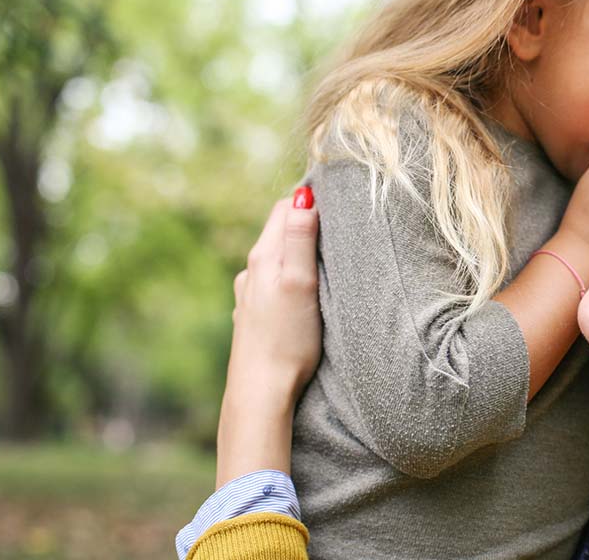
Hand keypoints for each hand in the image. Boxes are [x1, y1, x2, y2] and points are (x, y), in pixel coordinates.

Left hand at [216, 188, 320, 486]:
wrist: (261, 391)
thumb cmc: (287, 340)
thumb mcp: (300, 283)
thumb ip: (300, 239)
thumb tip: (303, 196)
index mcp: (263, 258)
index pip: (284, 208)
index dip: (309, 199)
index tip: (338, 198)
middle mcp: (251, 272)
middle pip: (279, 231)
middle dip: (305, 221)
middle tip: (338, 221)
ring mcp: (250, 295)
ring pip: (276, 259)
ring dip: (297, 251)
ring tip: (325, 255)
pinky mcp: (253, 317)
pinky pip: (274, 283)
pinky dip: (290, 276)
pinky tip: (303, 291)